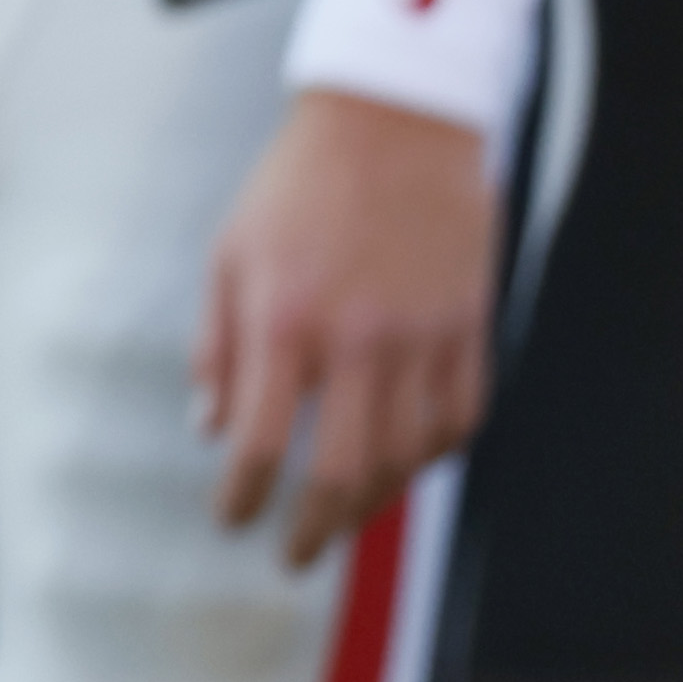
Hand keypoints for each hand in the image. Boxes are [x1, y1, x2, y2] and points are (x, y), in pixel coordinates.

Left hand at [201, 85, 497, 565]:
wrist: (392, 124)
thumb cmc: (297, 187)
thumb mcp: (230, 254)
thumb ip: (218, 346)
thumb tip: (212, 428)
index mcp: (286, 318)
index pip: (264, 441)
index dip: (245, 498)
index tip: (233, 522)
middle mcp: (358, 339)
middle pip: (344, 471)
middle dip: (314, 528)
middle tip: (294, 556)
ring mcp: (424, 338)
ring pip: (409, 458)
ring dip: (374, 503)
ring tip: (342, 518)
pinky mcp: (470, 330)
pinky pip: (459, 421)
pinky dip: (431, 457)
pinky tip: (404, 466)